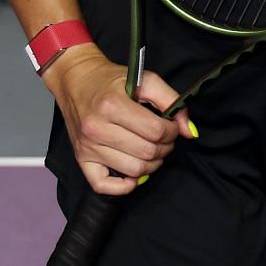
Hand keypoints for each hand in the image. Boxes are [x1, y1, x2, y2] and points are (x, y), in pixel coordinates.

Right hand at [43, 48, 191, 196]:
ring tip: (152, 150)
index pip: (156, 131)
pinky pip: (103, 185)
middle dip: (165, 147)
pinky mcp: (81, 159)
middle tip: (164, 138)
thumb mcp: (145, 79)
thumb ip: (171, 100)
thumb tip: (188, 131)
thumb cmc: (111, 80)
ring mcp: (87, 146)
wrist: (76, 80)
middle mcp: (96, 128)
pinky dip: (124, 186)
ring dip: (152, 164)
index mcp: (112, 105)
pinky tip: (133, 173)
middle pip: (147, 152)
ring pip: (133, 170)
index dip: (172, 131)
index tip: (171, 126)